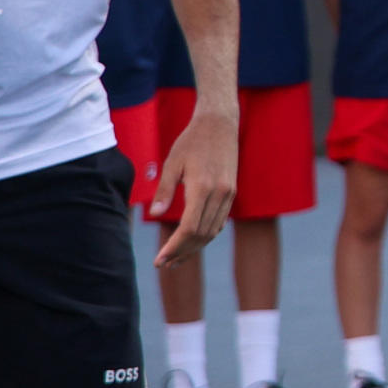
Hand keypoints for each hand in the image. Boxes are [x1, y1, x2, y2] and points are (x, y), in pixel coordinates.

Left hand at [150, 97, 237, 257]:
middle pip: (201, 234)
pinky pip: (220, 220)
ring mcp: (229, 193)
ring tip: (176, 259)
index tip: (160, 259)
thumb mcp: (172, 163)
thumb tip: (156, 216)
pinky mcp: (231, 191)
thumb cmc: (192, 141)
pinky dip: (206, 234)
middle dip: (182, 252)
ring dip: (194, 247)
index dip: (174, 247)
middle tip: (164, 264)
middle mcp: (220, 193)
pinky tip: (193, 240)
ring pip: (212, 230)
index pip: (189, 228)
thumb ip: (164, 191)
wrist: (220, 123)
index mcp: (203, 187)